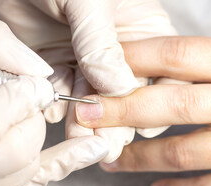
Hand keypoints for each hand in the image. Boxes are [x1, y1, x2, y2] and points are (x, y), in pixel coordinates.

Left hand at [0, 0, 177, 122]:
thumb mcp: (87, 0)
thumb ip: (101, 42)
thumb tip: (119, 88)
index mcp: (139, 29)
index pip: (158, 73)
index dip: (152, 102)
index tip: (138, 125)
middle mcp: (115, 50)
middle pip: (123, 95)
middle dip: (114, 121)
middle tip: (105, 145)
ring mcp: (85, 60)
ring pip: (91, 100)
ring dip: (84, 120)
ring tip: (78, 136)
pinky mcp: (57, 67)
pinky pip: (62, 94)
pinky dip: (57, 105)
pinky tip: (52, 110)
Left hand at [75, 36, 210, 185]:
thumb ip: (198, 69)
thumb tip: (133, 71)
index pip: (178, 54)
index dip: (133, 61)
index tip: (94, 69)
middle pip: (176, 103)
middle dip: (123, 110)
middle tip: (84, 116)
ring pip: (186, 151)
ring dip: (139, 158)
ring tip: (109, 161)